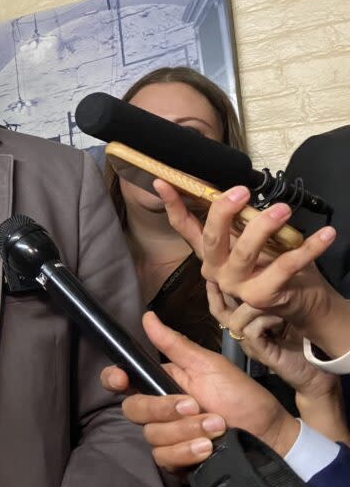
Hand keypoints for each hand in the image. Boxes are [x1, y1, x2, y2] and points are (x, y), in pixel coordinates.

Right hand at [100, 311, 299, 473]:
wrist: (270, 435)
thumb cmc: (241, 396)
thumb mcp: (210, 366)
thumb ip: (175, 345)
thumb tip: (147, 316)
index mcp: (162, 383)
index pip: (123, 381)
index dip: (114, 379)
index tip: (122, 379)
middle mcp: (158, 410)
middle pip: (133, 409)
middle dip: (163, 409)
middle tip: (195, 406)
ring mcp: (166, 437)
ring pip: (152, 436)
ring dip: (185, 431)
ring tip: (216, 428)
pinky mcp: (176, 462)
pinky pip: (164, 459)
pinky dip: (186, 453)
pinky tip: (207, 448)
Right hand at [155, 180, 348, 355]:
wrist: (302, 303)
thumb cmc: (276, 267)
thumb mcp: (254, 241)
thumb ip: (240, 222)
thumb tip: (234, 191)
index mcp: (211, 255)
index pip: (185, 227)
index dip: (172, 205)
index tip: (162, 183)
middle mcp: (217, 272)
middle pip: (212, 238)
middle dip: (223, 211)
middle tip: (242, 191)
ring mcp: (237, 286)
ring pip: (244, 251)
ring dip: (263, 227)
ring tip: (283, 209)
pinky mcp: (263, 296)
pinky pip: (285, 266)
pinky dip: (308, 248)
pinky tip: (325, 234)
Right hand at [207, 283, 335, 398]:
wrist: (316, 372)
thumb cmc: (303, 340)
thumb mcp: (285, 312)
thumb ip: (272, 298)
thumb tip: (265, 271)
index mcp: (247, 323)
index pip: (222, 303)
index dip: (216, 287)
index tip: (218, 270)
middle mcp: (244, 333)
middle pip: (219, 312)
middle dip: (217, 293)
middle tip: (221, 277)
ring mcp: (251, 344)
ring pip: (235, 320)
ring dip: (251, 306)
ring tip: (271, 298)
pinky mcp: (261, 352)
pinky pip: (251, 330)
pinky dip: (264, 319)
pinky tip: (280, 316)